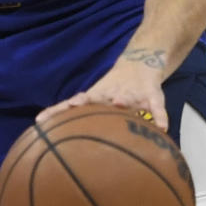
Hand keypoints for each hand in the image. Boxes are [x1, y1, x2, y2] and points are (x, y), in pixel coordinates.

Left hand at [39, 54, 167, 131]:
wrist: (140, 64)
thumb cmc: (114, 91)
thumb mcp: (99, 101)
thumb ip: (81, 119)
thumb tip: (57, 142)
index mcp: (96, 97)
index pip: (73, 105)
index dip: (58, 111)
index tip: (41, 119)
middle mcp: (110, 94)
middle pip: (95, 98)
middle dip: (84, 103)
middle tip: (75, 105)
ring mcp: (131, 93)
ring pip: (126, 97)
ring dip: (122, 101)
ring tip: (119, 104)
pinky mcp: (151, 93)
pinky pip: (157, 106)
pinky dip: (160, 116)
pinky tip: (163, 127)